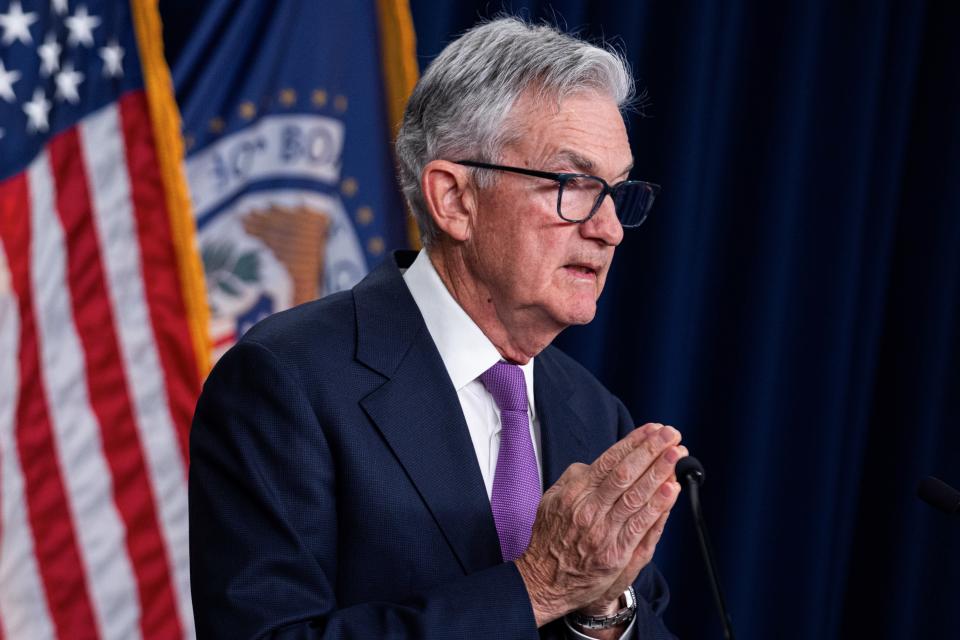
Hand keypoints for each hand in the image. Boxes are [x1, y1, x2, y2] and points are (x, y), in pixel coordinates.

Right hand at [514, 423, 684, 626]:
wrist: (543, 582)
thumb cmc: (551, 539)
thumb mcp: (552, 501)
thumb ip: (575, 479)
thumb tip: (595, 463)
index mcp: (574, 492)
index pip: (609, 460)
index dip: (634, 443)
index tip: (653, 430)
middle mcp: (588, 509)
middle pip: (625, 473)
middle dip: (651, 451)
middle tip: (671, 435)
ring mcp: (603, 532)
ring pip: (636, 496)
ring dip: (659, 472)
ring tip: (678, 454)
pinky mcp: (615, 553)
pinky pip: (640, 525)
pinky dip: (658, 505)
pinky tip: (671, 489)